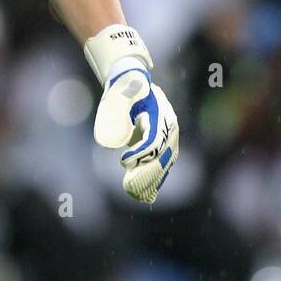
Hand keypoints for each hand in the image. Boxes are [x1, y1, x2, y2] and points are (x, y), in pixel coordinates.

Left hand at [93, 68, 178, 203]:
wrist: (134, 85)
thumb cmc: (124, 89)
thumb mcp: (119, 94)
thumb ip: (116, 109)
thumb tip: (110, 139)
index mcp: (161, 114)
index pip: (154, 139)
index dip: (141, 153)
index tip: (123, 161)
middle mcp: (170, 128)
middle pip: (161, 156)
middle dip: (145, 173)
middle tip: (127, 186)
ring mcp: (170, 138)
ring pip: (163, 164)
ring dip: (150, 181)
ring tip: (134, 195)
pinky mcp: (164, 146)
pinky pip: (161, 166)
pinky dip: (154, 181)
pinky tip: (145, 195)